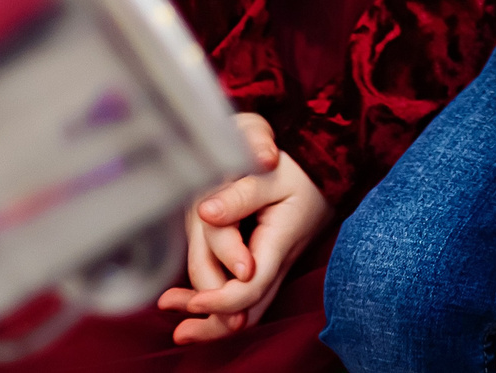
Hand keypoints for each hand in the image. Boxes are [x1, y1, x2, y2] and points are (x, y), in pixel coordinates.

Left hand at [156, 114, 328, 343]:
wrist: (327, 175)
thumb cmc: (299, 173)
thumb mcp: (271, 175)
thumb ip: (239, 195)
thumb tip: (204, 213)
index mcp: (278, 243)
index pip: (250, 287)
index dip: (221, 299)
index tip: (193, 302)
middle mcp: (274, 264)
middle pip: (245, 311)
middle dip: (210, 322)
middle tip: (172, 317)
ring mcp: (271, 268)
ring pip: (244, 309)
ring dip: (209, 316)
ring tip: (169, 306)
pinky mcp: (264, 265)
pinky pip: (244, 297)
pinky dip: (219, 305)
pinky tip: (190, 300)